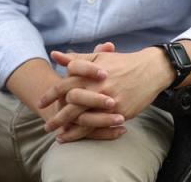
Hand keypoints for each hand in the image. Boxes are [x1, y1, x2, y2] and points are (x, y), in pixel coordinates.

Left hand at [39, 45, 171, 141]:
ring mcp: (108, 100)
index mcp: (90, 73)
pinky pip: (100, 125)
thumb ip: (75, 59)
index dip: (51, 95)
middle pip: (71, 104)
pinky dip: (86, 132)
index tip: (41, 103)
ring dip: (69, 129)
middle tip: (46, 126)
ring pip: (84, 118)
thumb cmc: (121, 62)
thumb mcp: (98, 58)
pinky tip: (78, 136)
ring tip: (59, 136)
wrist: (149, 70)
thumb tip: (54, 54)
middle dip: (57, 117)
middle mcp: (97, 87)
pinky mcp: (119, 112)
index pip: (65, 85)